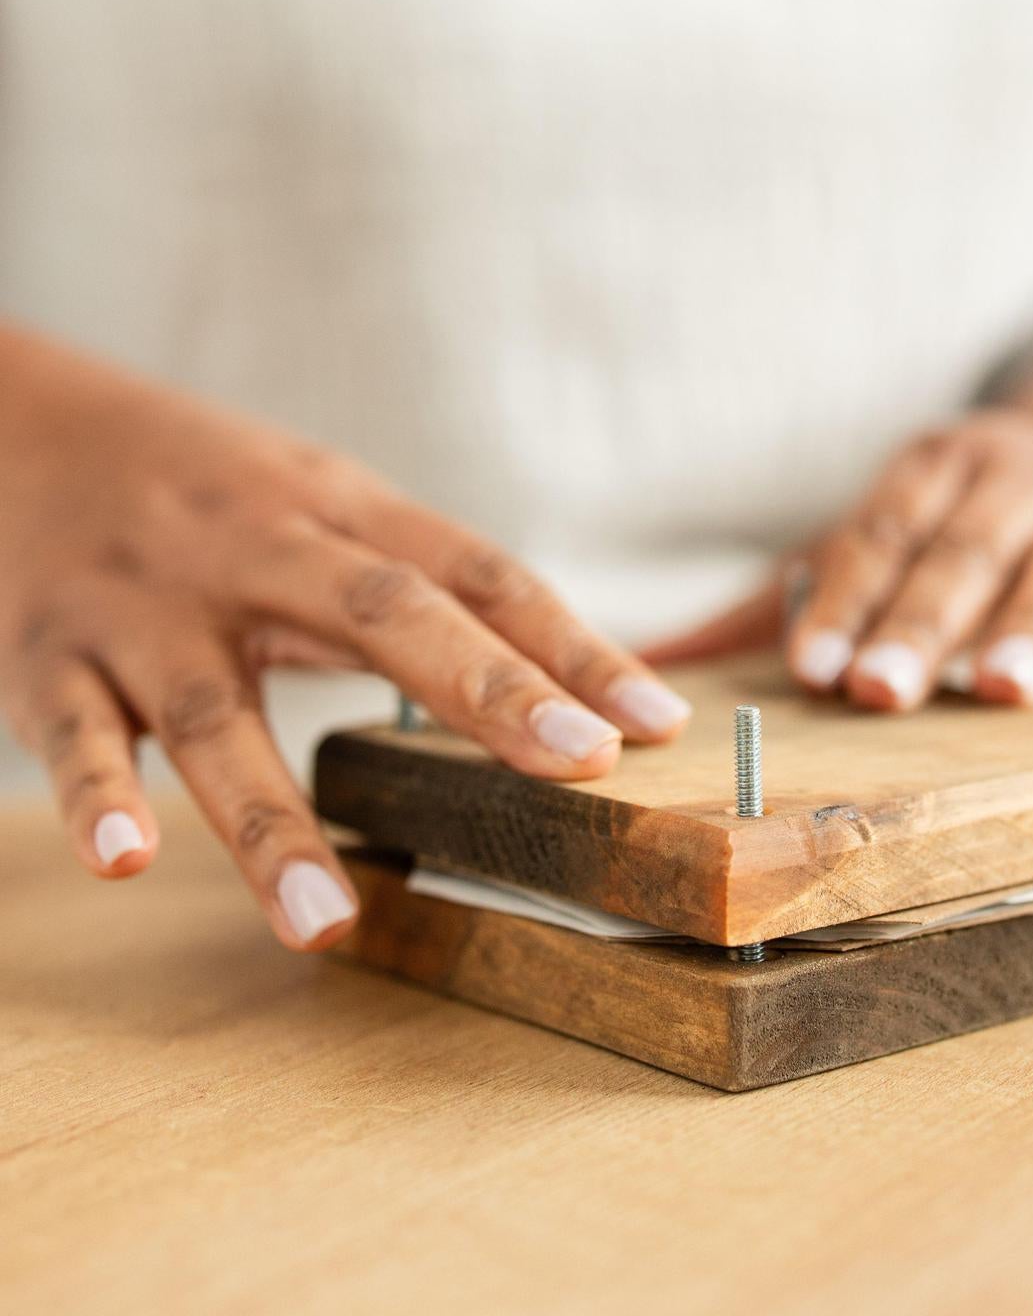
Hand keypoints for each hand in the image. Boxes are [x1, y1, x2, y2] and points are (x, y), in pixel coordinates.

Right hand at [0, 332, 690, 948]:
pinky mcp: (52, 656)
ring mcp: (150, 605)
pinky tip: (128, 861)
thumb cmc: (211, 490)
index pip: (476, 573)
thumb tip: (565, 678)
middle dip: (484, 689)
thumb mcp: (320, 506)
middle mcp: (255, 549)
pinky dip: (97, 795)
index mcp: (336, 512)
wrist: (25, 424)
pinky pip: (74, 732)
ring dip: (269, 821)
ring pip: (216, 714)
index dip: (569, 645)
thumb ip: (420, 586)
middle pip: (380, 611)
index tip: (656, 722)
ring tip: (326, 922)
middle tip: (576, 768)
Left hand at [649, 409, 1032, 716]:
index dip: (845, 598)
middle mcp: (1015, 479)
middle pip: (964, 551)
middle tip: (880, 692)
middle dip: (922, 621)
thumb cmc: (958, 526)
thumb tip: (644, 665)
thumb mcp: (876, 540)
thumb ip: (771, 603)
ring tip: (1004, 694)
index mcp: (933, 470)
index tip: (811, 668)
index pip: (879, 533)